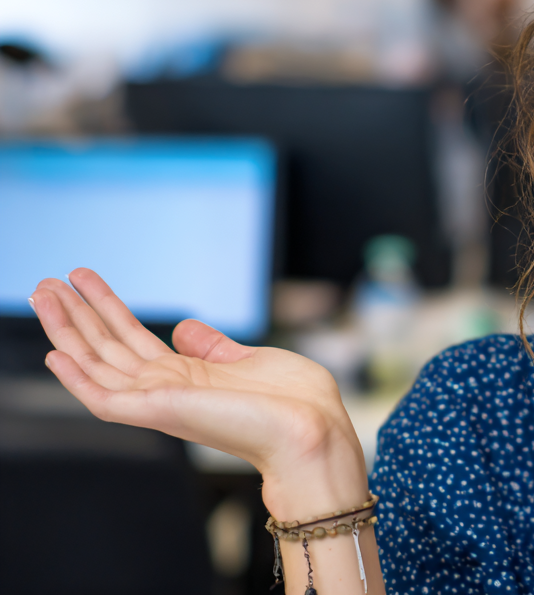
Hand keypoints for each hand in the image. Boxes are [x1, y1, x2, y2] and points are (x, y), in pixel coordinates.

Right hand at [31, 268, 367, 518]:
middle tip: (46, 281)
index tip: (84, 280)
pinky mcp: (159, 413)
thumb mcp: (250, 360)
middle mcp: (166, 390)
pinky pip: (105, 400)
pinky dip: (77, 379)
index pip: (132, 339)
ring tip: (43, 295)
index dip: (107, 309)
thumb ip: (212, 347)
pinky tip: (55, 353)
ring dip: (67, 331)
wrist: (313, 430)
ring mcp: (160, 402)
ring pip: (97, 364)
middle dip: (76, 313)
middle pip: (107, 347)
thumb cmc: (295, 403)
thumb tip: (184, 328)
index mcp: (187, 377)